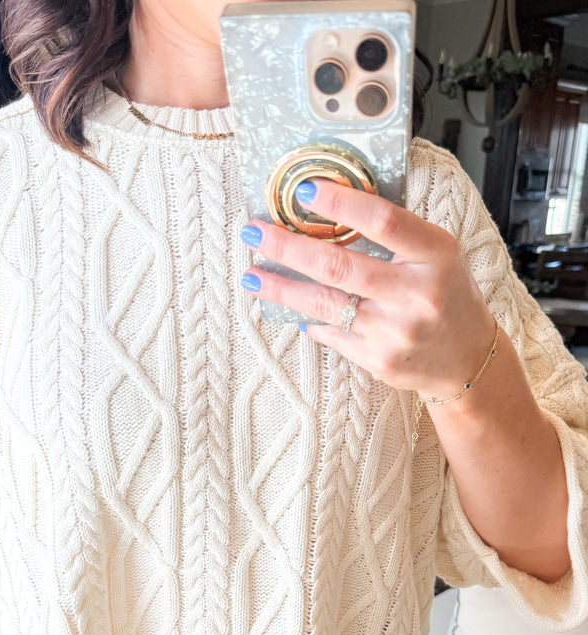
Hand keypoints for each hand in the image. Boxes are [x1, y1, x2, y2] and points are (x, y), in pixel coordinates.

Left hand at [240, 178, 496, 398]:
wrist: (465, 361)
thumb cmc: (446, 296)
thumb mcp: (436, 255)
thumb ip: (393, 233)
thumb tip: (328, 208)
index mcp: (436, 255)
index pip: (383, 221)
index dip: (340, 202)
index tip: (302, 190)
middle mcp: (417, 295)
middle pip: (339, 266)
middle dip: (288, 247)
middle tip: (255, 231)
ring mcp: (396, 332)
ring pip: (325, 305)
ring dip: (281, 288)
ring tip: (252, 275)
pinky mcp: (379, 361)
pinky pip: (331, 334)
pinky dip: (307, 317)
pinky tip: (288, 305)